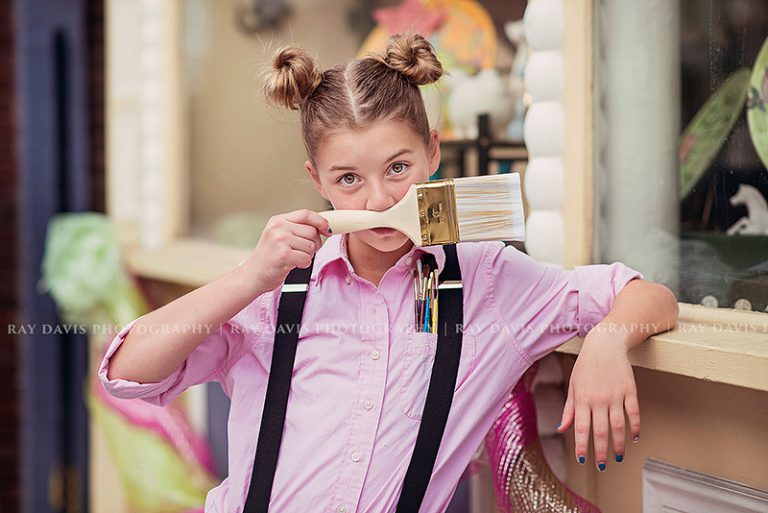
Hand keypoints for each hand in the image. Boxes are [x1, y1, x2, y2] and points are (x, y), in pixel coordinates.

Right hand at [240, 209, 330, 293]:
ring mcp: (280, 240)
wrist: (253, 275)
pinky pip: (307, 258)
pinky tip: (292, 265)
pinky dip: (303, 264)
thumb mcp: (279, 236)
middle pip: (312, 231)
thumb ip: (297, 228)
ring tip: (294, 258)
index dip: (321, 221)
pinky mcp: (283, 255)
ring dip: (308, 256)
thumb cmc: (270, 257)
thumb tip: (325, 227)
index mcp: (278, 220)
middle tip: (303, 252)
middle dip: (314, 244)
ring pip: (311, 246)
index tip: (327, 230)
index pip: (306, 214)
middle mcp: (278, 227)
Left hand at [555, 332, 640, 470]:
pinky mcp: (630, 390)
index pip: (581, 428)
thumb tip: (561, 428)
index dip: (582, 445)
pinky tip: (634, 438)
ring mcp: (616, 395)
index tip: (583, 459)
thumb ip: (568, 409)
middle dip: (601, 451)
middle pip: (601, 431)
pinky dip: (635, 427)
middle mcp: (599, 399)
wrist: (605, 344)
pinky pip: (634, 413)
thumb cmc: (586, 366)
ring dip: (619, 444)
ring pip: (619, 425)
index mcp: (582, 399)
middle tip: (602, 466)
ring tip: (618, 456)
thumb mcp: (573, 385)